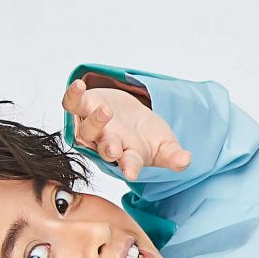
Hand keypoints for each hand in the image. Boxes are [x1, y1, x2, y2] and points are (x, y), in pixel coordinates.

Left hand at [62, 78, 192, 177]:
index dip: (130, 167)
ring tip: (107, 111)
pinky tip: (79, 85)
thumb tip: (186, 160)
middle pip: (105, 148)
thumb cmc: (147, 134)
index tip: (131, 172)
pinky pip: (72, 104)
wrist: (131, 116)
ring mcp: (93, 127)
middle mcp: (108, 143)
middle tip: (114, 149)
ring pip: (87, 129)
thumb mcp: (165, 145)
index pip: (129, 164)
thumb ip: (173, 155)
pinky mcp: (84, 107)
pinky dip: (73, 95)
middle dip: (109, 148)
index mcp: (129, 155)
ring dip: (96, 121)